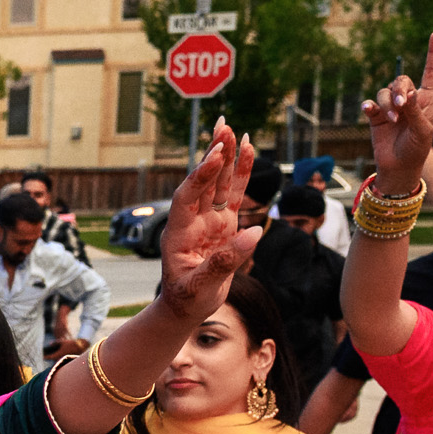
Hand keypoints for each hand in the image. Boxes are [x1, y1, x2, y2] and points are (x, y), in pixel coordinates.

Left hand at [155, 120, 262, 324]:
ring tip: (232, 129)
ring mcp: (208, 220)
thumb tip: (254, 233)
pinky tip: (248, 150)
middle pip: (202, 181)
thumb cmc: (187, 299)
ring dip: (225, 157)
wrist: (186, 307)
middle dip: (212, 154)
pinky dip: (240, 174)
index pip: (187, 198)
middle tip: (222, 126)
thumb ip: (224, 262)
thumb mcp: (200, 287)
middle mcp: (192, 220)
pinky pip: (234, 195)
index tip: (214, 157)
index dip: (199, 177)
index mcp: (178, 233)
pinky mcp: (224, 224)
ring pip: (218, 183)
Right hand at [362, 29, 432, 193]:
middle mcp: (409, 98)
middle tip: (402, 107)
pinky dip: (370, 106)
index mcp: (426, 98)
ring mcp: (391, 107)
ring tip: (392, 120)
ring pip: (385, 91)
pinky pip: (370, 103)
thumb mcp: (422, 129)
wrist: (399, 166)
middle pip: (401, 80)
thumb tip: (408, 93)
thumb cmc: (417, 148)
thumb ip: (415, 110)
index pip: (431, 71)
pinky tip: (370, 111)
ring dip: (388, 104)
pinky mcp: (375, 116)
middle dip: (400, 90)